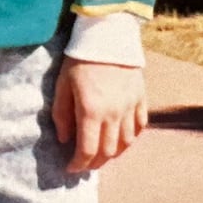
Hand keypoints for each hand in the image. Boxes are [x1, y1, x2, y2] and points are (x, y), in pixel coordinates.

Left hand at [51, 58, 147, 172]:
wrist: (107, 35)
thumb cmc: (80, 59)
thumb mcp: (62, 85)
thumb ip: (61, 114)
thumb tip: (65, 139)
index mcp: (91, 111)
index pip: (87, 151)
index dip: (78, 164)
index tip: (70, 168)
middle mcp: (114, 114)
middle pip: (108, 152)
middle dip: (94, 163)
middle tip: (84, 163)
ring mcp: (130, 106)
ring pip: (126, 143)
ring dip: (113, 153)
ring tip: (102, 153)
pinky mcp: (141, 98)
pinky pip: (140, 126)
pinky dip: (131, 137)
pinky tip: (121, 138)